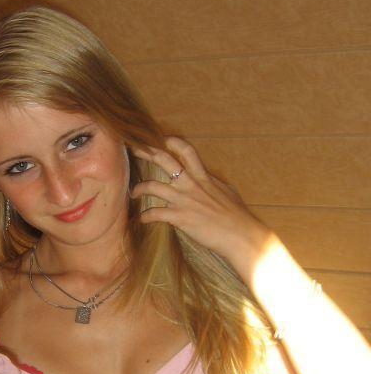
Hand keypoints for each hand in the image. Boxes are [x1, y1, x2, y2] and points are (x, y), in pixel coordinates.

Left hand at [130, 136, 270, 265]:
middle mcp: (191, 184)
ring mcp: (184, 200)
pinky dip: (145, 216)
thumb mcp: (228, 192)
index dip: (173, 142)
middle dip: (147, 153)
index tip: (162, 139)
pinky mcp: (179, 217)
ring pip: (153, 187)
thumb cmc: (238, 216)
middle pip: (164, 161)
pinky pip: (155, 214)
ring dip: (139, 188)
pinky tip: (142, 219)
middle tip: (134, 150)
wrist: (240, 234)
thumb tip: (214, 183)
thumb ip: (216, 185)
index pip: (187, 151)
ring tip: (133, 192)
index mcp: (203, 177)